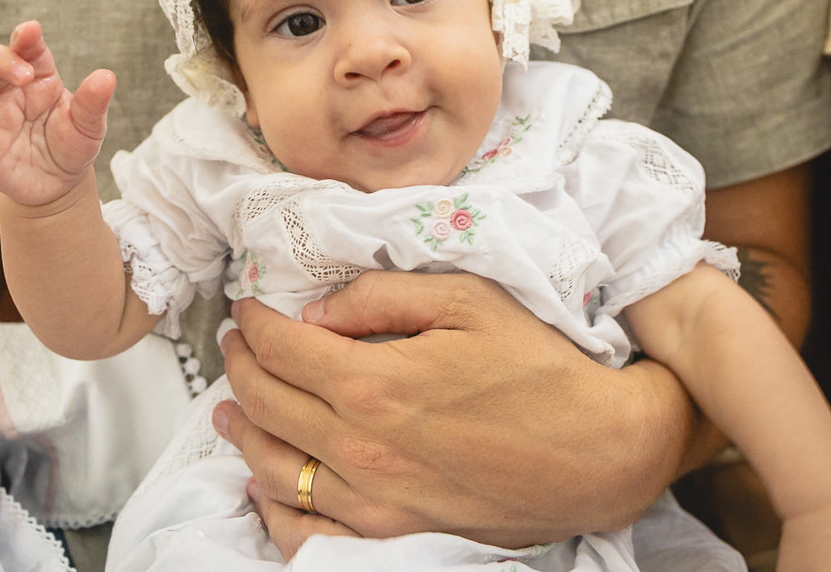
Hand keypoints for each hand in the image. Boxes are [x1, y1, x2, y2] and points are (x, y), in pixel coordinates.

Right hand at [0, 21, 114, 206]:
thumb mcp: (88, 128)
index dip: (27, 40)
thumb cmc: (71, 147)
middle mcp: (7, 90)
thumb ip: (92, 104)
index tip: (31, 31)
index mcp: (38, 78)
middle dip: (3, 63)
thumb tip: (107, 76)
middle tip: (22, 75)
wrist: (57, 187)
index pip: (30, 51)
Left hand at [215, 270, 694, 549]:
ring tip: (230, 408)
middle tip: (235, 343)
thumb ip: (384, 297)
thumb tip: (318, 312)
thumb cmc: (543, 370)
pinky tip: (263, 488)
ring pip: (275, 467)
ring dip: (242, 431)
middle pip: (267, 404)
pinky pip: (309, 532)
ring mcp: (375, 500)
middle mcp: (362, 448)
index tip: (247, 307)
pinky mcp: (395, 533)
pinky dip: (274, 508)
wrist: (600, 453)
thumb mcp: (470, 301)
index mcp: (376, 383)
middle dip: (240, 367)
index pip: (282, 349)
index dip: (254, 322)